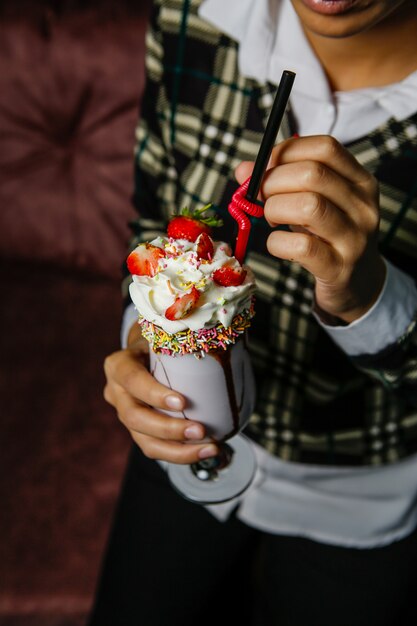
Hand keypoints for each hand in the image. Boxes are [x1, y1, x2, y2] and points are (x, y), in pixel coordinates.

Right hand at [103, 324, 218, 463]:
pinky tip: (205, 451)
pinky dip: (181, 454)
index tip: (182, 402)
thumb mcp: (163, 337)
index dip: (154, 393)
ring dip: (179, 450)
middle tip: (200, 431)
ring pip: (144, 441)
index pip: (132, 380)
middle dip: (169, 428)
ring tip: (210, 448)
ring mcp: (124, 414)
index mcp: (119, 365)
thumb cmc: (160, 344)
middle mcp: (116, 392)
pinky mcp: (137, 431)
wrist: (146, 355)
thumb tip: (220, 345)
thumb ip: (179, 341)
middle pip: (135, 417)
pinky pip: (154, 448)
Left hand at [236, 135, 385, 323]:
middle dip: (274, 182)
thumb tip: (242, 170)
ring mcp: (354, 239)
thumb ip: (282, 181)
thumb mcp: (313, 203)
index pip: (325, 148)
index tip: (264, 167)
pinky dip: (277, 242)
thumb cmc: (328, 237)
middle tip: (262, 198)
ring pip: (309, 206)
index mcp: (361, 182)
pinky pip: (300, 247)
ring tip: (271, 219)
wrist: (356, 284)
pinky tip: (277, 244)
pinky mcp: (339, 268)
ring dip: (275, 209)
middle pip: (312, 174)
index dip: (286, 152)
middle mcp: (363, 206)